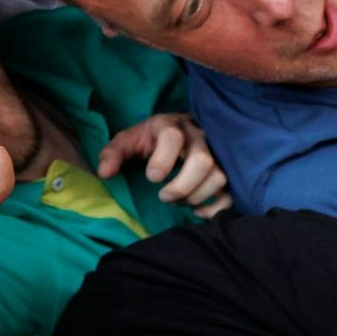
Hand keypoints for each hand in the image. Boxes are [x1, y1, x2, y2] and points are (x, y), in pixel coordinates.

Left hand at [96, 112, 231, 216]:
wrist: (183, 130)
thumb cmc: (153, 139)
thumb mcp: (129, 140)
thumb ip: (114, 154)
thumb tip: (105, 174)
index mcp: (172, 126)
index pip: (174, 138)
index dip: (163, 160)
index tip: (152, 177)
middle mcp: (200, 137)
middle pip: (203, 161)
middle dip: (182, 185)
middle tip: (164, 196)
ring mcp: (218, 154)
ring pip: (219, 178)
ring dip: (196, 196)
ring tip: (178, 200)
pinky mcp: (228, 171)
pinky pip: (231, 193)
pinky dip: (215, 207)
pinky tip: (197, 210)